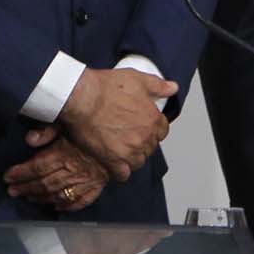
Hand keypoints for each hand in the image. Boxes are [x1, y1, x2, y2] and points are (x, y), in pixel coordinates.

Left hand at [2, 126, 105, 211]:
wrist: (120, 137)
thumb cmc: (89, 127)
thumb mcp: (66, 122)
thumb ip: (47, 130)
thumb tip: (29, 140)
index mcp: (64, 153)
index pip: (37, 167)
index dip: (20, 173)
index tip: (7, 177)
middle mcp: (74, 170)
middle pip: (45, 183)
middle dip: (26, 188)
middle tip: (12, 191)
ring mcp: (86, 181)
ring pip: (59, 194)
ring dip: (41, 198)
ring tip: (28, 198)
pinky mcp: (97, 187)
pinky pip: (80, 201)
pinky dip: (67, 206)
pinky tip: (56, 207)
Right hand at [55, 67, 174, 181]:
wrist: (80, 97)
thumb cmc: (104, 87)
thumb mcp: (135, 78)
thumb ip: (158, 85)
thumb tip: (172, 88)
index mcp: (152, 119)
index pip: (162, 130)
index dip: (152, 126)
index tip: (142, 124)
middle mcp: (144, 138)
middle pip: (150, 146)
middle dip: (141, 141)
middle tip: (126, 132)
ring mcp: (129, 151)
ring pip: (138, 161)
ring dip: (131, 155)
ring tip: (118, 146)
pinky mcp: (113, 160)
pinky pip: (122, 174)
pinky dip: (119, 170)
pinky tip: (113, 161)